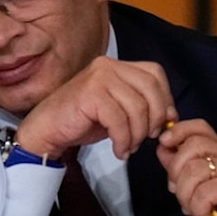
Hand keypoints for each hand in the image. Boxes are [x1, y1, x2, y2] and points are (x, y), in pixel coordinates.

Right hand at [15, 56, 176, 160]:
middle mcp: (108, 66)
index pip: (154, 73)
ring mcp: (98, 77)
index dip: (165, 99)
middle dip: (154, 119)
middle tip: (145, 139)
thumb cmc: (80, 121)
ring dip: (137, 135)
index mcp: (116, 66)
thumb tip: (170, 116)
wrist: (46, 130)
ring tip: (128, 147)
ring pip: (137, 107)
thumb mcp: (117, 110)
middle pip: (150, 89)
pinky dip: (123, 140)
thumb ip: (139, 105)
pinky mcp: (90, 94)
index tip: (162, 123)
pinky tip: (118, 149)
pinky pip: (120, 120)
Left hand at [156, 119, 216, 215]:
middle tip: (180, 191)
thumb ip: (179, 165)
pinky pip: (201, 194)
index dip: (178, 131)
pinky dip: (198, 210)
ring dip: (186, 197)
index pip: (198, 127)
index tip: (164, 143)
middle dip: (176, 172)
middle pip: (190, 147)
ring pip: (192, 172)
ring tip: (196, 208)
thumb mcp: (194, 185)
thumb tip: (163, 148)